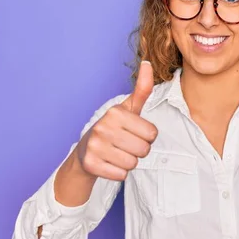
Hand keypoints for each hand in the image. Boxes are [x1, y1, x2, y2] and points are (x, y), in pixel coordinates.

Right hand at [76, 61, 157, 180]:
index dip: (146, 136)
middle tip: (124, 145)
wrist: (85, 151)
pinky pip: (121, 175)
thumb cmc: (114, 128)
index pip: (152, 133)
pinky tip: (109, 163)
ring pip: (133, 164)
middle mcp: (103, 127)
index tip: (132, 132)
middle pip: (144, 149)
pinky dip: (118, 173)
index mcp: (115, 112)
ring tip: (116, 153)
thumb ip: (142, 89)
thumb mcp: (128, 108)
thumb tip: (148, 63)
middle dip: (139, 150)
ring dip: (128, 162)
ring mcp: (95, 146)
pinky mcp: (91, 164)